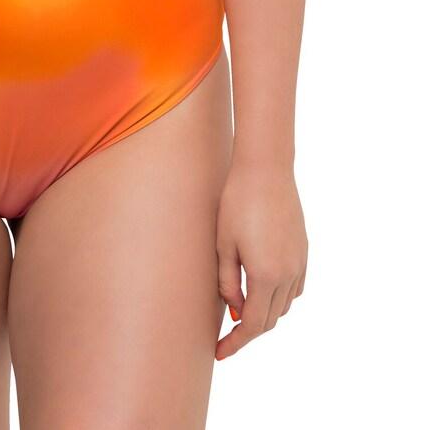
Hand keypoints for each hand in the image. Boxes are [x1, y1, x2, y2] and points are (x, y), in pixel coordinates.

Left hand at [215, 160, 307, 359]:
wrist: (266, 169)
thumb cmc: (237, 202)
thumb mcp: (224, 244)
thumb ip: (228, 282)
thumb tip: (235, 311)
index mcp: (266, 276)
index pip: (252, 324)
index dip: (236, 343)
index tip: (220, 353)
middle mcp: (288, 274)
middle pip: (270, 319)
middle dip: (248, 331)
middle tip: (226, 337)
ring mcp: (299, 263)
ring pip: (284, 305)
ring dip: (265, 314)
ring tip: (241, 312)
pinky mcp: (303, 251)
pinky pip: (294, 288)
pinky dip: (279, 297)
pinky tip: (263, 289)